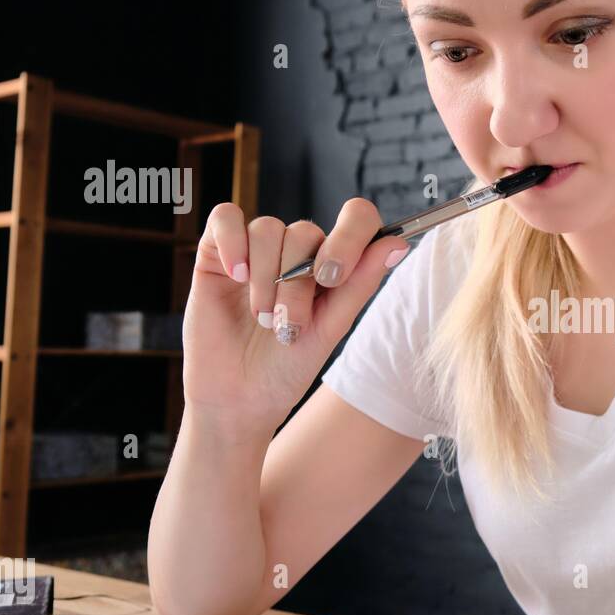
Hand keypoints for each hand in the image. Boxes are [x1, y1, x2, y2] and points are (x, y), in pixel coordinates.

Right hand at [181, 198, 409, 432]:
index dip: (348, 237)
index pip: (355, 219)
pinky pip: (225, 218)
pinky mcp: (216, 253)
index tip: (330, 278)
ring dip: (265, 278)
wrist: (238, 397)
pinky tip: (235, 275)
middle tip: (286, 325)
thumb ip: (360, 283)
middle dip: (296, 284)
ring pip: (267, 228)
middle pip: (304, 232)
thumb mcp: (330, 328)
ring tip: (261, 317)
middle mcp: (296, 251)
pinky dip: (233, 242)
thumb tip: (398, 243)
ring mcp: (256, 250)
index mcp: (332, 264)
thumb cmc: (287, 366)